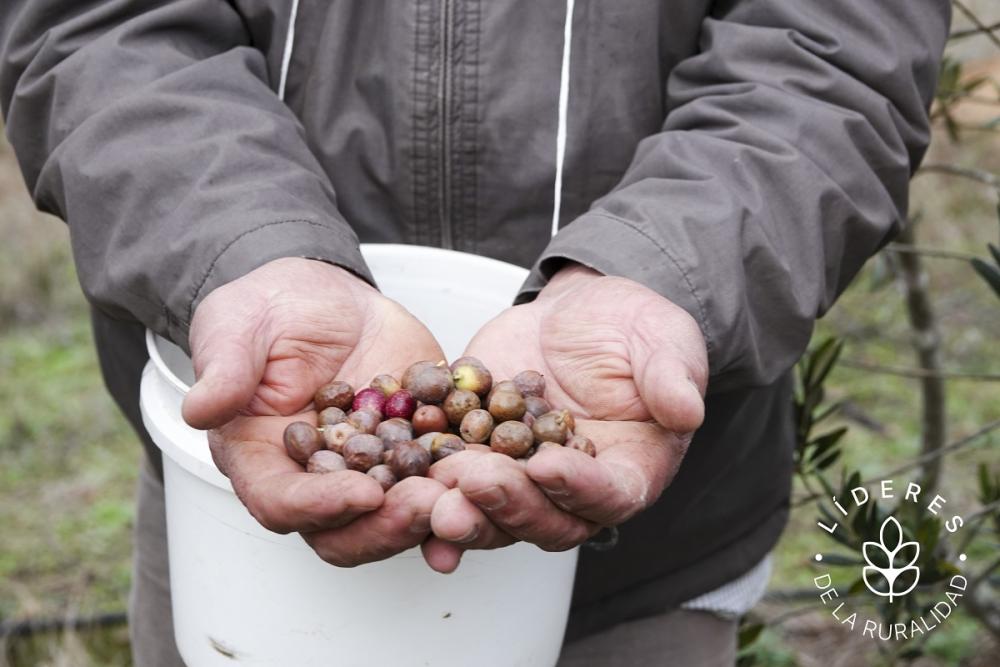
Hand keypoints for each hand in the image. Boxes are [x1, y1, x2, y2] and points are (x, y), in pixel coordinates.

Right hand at [182, 258, 450, 565]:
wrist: (322, 297)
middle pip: (348, 529)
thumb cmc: (266, 311)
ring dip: (438, 513)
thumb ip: (225, 369)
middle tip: (428, 505)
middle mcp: (318, 480)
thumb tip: (201, 409)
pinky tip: (502, 471)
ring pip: (402, 513)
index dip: (320, 505)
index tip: (362, 492)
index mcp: (262, 462)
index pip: (283, 503)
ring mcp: (371, 470)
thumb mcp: (236, 326)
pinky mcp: (416, 449)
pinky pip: (445, 475)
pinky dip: (472, 480)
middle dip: (389, 525)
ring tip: (471, 495)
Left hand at [423, 265, 707, 571]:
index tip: (548, 466)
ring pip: (489, 512)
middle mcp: (571, 489)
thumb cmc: (631, 327)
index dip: (578, 486)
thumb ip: (673, 376)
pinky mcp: (475, 455)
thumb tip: (687, 410)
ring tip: (429, 496)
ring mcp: (519, 478)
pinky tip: (392, 481)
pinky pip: (447, 478)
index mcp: (626, 472)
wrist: (578, 313)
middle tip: (471, 484)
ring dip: (459, 509)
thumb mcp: (662, 339)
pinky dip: (421, 485)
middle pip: (541, 518)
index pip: (607, 494)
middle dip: (505, 505)